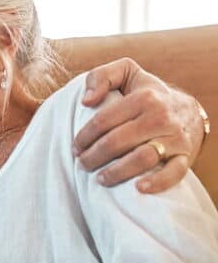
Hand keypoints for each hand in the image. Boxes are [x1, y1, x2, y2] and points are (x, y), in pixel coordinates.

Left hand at [72, 58, 204, 192]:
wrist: (187, 110)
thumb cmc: (147, 93)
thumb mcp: (126, 73)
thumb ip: (101, 77)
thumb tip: (86, 100)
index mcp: (143, 97)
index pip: (103, 121)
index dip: (84, 137)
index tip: (75, 147)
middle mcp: (160, 116)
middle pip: (117, 142)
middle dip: (93, 157)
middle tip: (82, 164)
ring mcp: (174, 138)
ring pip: (142, 159)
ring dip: (116, 172)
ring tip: (100, 179)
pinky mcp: (184, 156)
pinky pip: (173, 173)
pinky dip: (157, 182)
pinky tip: (138, 188)